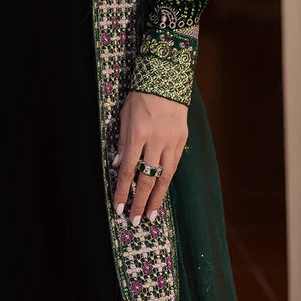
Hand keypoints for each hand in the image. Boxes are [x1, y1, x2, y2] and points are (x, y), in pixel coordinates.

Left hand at [112, 90, 187, 224]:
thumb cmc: (140, 97)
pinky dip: (167, 181)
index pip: (129, 170)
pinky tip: (162, 193)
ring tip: (151, 215)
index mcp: (137, 134)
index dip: (123, 191)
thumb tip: (118, 167)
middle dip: (139, 201)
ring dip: (156, 198)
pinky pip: (174, 166)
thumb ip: (122, 143)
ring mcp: (171, 141)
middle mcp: (155, 141)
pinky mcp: (182, 140)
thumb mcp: (124, 116)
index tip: (119, 207)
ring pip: (164, 177)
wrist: (166, 80)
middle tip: (135, 220)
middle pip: (147, 178)